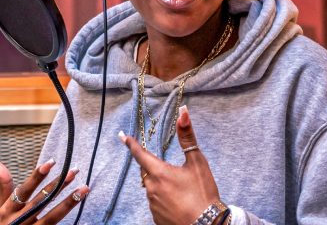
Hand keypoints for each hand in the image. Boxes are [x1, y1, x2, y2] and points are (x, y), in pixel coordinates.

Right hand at [0, 154, 90, 224]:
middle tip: (73, 171)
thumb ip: (3, 184)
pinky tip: (87, 222)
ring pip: (51, 218)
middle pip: (41, 202)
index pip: (24, 191)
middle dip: (57, 186)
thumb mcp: (1, 207)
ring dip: (68, 203)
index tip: (51, 162)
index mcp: (8, 210)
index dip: (37, 177)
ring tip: (84, 190)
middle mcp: (19, 221)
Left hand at [120, 105, 221, 224]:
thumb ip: (187, 136)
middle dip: (155, 169)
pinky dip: (165, 200)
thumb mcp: (198, 163)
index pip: (140, 154)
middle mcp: (152, 189)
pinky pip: (156, 203)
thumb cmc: (203, 195)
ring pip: (152, 189)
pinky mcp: (157, 218)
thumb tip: (183, 112)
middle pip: (147, 172)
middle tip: (174, 173)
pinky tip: (179, 203)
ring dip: (161, 185)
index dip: (131, 144)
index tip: (122, 136)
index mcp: (159, 173)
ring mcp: (153, 205)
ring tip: (182, 191)